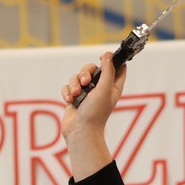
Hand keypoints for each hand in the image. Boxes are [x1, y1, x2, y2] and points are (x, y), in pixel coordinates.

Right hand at [57, 52, 124, 181]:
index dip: (112, 60)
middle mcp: (100, 88)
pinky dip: (67, 92)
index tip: (103, 57)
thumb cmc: (95, 113)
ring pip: (77, 77)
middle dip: (85, 73)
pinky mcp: (74, 97)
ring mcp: (86, 93)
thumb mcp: (105, 89)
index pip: (117, 67)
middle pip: (92, 68)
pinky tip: (69, 101)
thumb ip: (107, 70)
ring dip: (74, 85)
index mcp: (112, 86)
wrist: (80, 131)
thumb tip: (108, 54)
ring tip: (76, 95)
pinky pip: (68, 87)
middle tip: (85, 82)